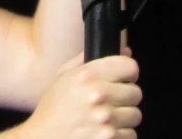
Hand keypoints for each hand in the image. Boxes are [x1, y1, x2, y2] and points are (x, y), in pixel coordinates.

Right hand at [21, 50, 141, 138]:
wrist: (45, 138)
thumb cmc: (53, 108)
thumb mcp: (64, 76)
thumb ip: (89, 59)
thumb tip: (124, 50)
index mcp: (87, 75)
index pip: (129, 67)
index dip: (128, 73)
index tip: (122, 79)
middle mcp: (98, 95)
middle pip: (136, 93)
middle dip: (125, 98)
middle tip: (109, 101)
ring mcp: (105, 119)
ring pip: (135, 115)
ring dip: (123, 118)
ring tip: (104, 118)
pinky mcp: (110, 138)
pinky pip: (130, 134)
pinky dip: (119, 134)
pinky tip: (102, 131)